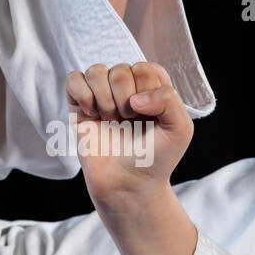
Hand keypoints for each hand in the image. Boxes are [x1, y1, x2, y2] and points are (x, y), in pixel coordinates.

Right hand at [65, 61, 191, 206]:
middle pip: (120, 70)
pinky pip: (74, 79)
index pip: (145, 68)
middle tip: (128, 123)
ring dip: (104, 98)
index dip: (145, 91)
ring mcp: (101, 96)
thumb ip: (169, 100)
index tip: (147, 116)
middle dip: (124, 99)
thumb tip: (135, 97)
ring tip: (110, 120)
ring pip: (96, 71)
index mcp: (150, 88)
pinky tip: (91, 114)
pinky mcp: (79, 107)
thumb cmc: (155, 159)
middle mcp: (126, 89)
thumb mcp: (180, 129)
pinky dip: (82, 94)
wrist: (128, 186)